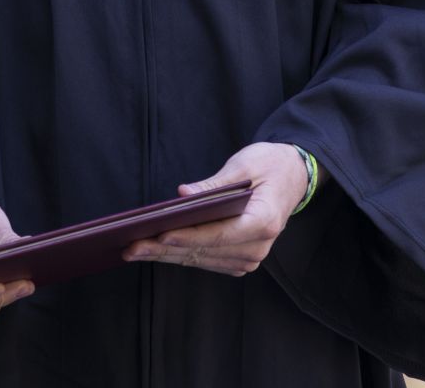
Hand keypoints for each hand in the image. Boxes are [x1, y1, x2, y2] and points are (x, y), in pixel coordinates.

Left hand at [120, 142, 305, 276]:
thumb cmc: (269, 165)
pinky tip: (155, 251)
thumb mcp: (244, 165)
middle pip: (204, 251)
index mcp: (264, 221)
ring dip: (167, 256)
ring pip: (201, 259)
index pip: (219, 235)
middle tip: (131, 247)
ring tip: (135, 250)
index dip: (187, 236)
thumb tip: (183, 196)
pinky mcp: (240, 259)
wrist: (292, 177)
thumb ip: (214, 184)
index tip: (158, 235)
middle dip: (165, 249)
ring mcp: (251, 256)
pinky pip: (206, 260)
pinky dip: (180, 255)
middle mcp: (258, 246)